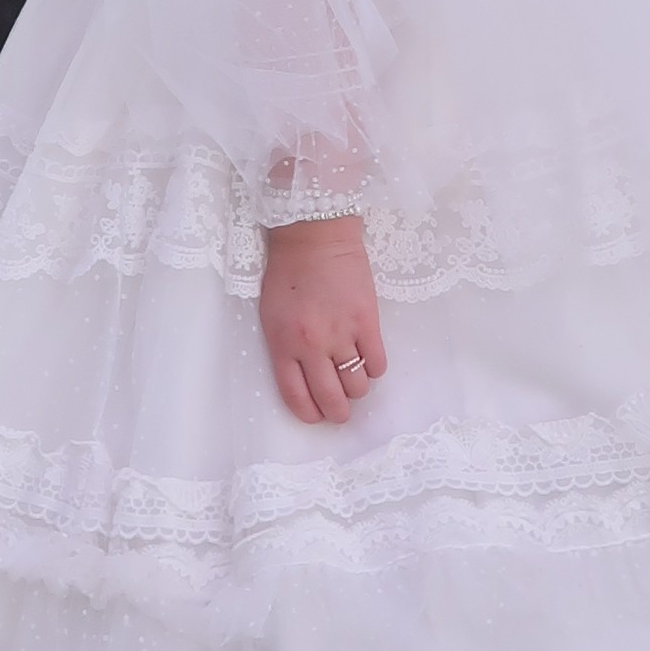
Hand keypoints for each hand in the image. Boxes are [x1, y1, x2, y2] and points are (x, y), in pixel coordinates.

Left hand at [259, 216, 384, 425]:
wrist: (313, 235)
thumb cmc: (287, 272)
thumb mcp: (271, 315)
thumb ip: (285, 348)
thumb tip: (304, 377)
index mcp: (283, 345)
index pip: (297, 398)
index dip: (310, 414)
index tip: (317, 415)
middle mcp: (311, 346)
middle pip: (332, 400)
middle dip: (338, 412)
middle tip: (342, 408)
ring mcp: (341, 335)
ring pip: (357, 386)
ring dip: (357, 388)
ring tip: (354, 376)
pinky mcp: (367, 321)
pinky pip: (377, 364)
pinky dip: (374, 368)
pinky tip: (368, 358)